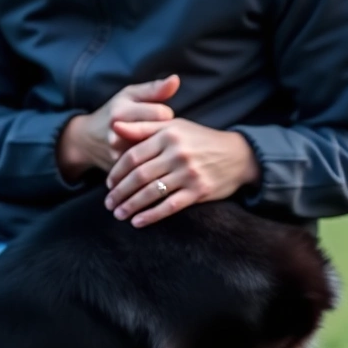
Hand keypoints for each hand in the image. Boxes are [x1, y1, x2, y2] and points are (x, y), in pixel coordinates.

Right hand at [57, 75, 179, 175]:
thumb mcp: (129, 95)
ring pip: (156, 154)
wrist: (87, 141)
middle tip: (159, 131)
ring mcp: (119, 156)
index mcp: (122, 112)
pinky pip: (148, 168)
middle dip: (164, 134)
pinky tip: (151, 157)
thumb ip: (154, 89)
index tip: (162, 116)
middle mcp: (118, 135)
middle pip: (160, 136)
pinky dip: (153, 163)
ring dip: (160, 149)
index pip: (163, 114)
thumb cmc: (114, 112)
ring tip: (156, 143)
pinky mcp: (121, 172)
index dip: (167, 115)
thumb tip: (175, 79)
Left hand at [104, 118, 259, 226]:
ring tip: (118, 214)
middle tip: (109, 203)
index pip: (133, 156)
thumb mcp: (174, 126)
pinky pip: (169, 206)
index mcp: (169, 135)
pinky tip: (138, 222)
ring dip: (131, 206)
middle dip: (120, 192)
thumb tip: (114, 125)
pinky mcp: (198, 191)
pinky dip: (151, 215)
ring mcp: (188, 173)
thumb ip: (144, 126)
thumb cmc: (200, 140)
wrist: (239, 155)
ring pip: (151, 192)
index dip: (117, 171)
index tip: (108, 184)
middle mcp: (177, 153)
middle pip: (139, 176)